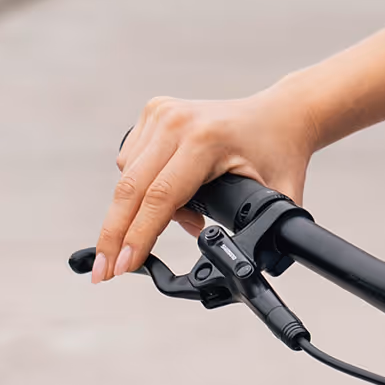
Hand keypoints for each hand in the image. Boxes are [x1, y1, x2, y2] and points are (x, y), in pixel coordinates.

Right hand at [95, 82, 317, 280]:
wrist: (281, 114)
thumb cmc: (280, 155)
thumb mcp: (279, 197)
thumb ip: (262, 233)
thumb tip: (249, 269)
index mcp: (206, 141)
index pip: (160, 197)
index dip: (139, 236)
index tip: (123, 267)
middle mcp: (177, 122)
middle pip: (130, 190)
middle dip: (114, 236)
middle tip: (103, 272)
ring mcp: (162, 113)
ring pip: (128, 177)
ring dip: (136, 212)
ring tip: (180, 220)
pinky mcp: (154, 112)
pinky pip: (131, 161)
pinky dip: (141, 187)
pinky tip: (170, 194)